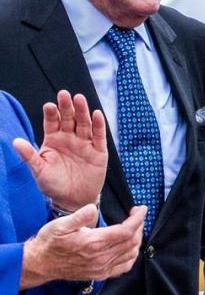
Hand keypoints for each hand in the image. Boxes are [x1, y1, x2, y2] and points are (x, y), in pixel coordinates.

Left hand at [14, 91, 107, 211]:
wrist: (73, 200)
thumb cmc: (53, 185)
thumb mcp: (39, 171)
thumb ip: (29, 156)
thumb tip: (16, 141)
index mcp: (53, 140)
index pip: (52, 122)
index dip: (51, 114)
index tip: (49, 106)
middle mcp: (69, 138)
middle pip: (69, 118)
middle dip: (67, 107)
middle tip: (64, 94)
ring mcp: (84, 143)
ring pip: (84, 123)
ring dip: (82, 111)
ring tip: (80, 99)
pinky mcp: (98, 151)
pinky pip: (99, 136)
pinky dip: (99, 125)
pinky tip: (96, 114)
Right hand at [19, 205, 145, 288]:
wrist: (41, 264)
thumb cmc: (50, 242)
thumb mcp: (60, 224)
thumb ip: (79, 217)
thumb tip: (93, 208)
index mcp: (93, 243)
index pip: (126, 231)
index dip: (137, 219)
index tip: (140, 209)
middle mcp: (101, 257)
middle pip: (132, 242)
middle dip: (139, 226)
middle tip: (136, 215)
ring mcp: (102, 268)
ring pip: (131, 254)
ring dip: (137, 240)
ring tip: (134, 228)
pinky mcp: (101, 275)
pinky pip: (125, 266)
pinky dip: (132, 255)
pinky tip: (130, 247)